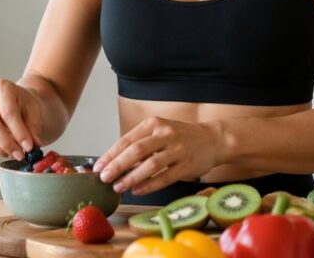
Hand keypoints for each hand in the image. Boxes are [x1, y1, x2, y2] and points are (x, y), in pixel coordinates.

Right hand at [0, 78, 42, 160]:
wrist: (16, 101)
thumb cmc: (25, 104)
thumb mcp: (35, 111)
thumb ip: (33, 128)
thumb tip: (31, 147)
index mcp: (2, 87)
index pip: (8, 112)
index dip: (19, 132)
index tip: (29, 147)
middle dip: (6, 143)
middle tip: (20, 155)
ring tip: (14, 153)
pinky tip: (5, 150)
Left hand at [93, 116, 222, 195]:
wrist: (214, 139)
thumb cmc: (182, 137)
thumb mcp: (160, 131)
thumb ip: (141, 143)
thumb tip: (115, 161)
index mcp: (154, 124)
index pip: (127, 140)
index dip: (111, 154)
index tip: (98, 167)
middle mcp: (165, 134)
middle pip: (136, 151)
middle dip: (117, 166)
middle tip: (104, 178)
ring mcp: (178, 150)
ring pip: (150, 165)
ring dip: (131, 177)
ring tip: (118, 187)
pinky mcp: (187, 165)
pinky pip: (165, 177)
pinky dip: (149, 185)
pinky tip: (138, 190)